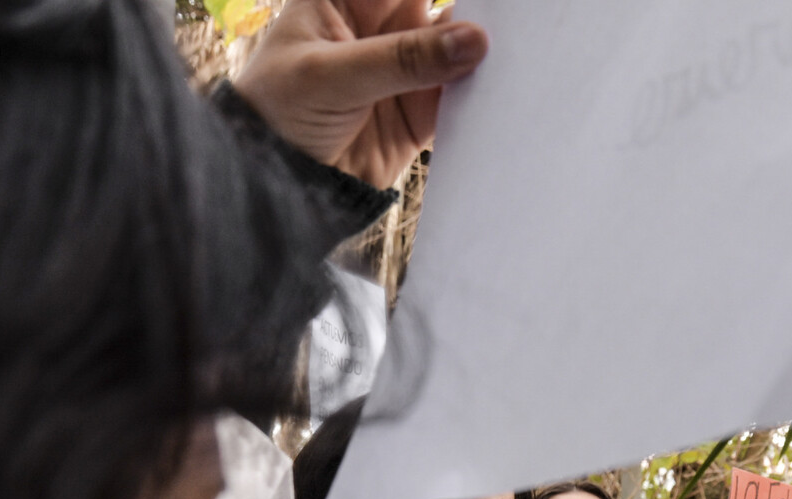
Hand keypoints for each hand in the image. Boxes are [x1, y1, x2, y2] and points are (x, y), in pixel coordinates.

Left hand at [232, 0, 489, 187]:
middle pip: (440, 8)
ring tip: (517, 63)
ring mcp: (402, 69)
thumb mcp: (330, 77)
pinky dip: (481, 101)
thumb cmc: (276, 114)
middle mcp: (379, 28)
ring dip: (484, 59)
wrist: (274, 186)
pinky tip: (503, 99)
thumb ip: (402, 59)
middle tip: (513, 24)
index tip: (482, 4)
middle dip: (476, 15)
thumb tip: (473, 40)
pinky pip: (460, 100)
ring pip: (458, 53)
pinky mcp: (418, 112)